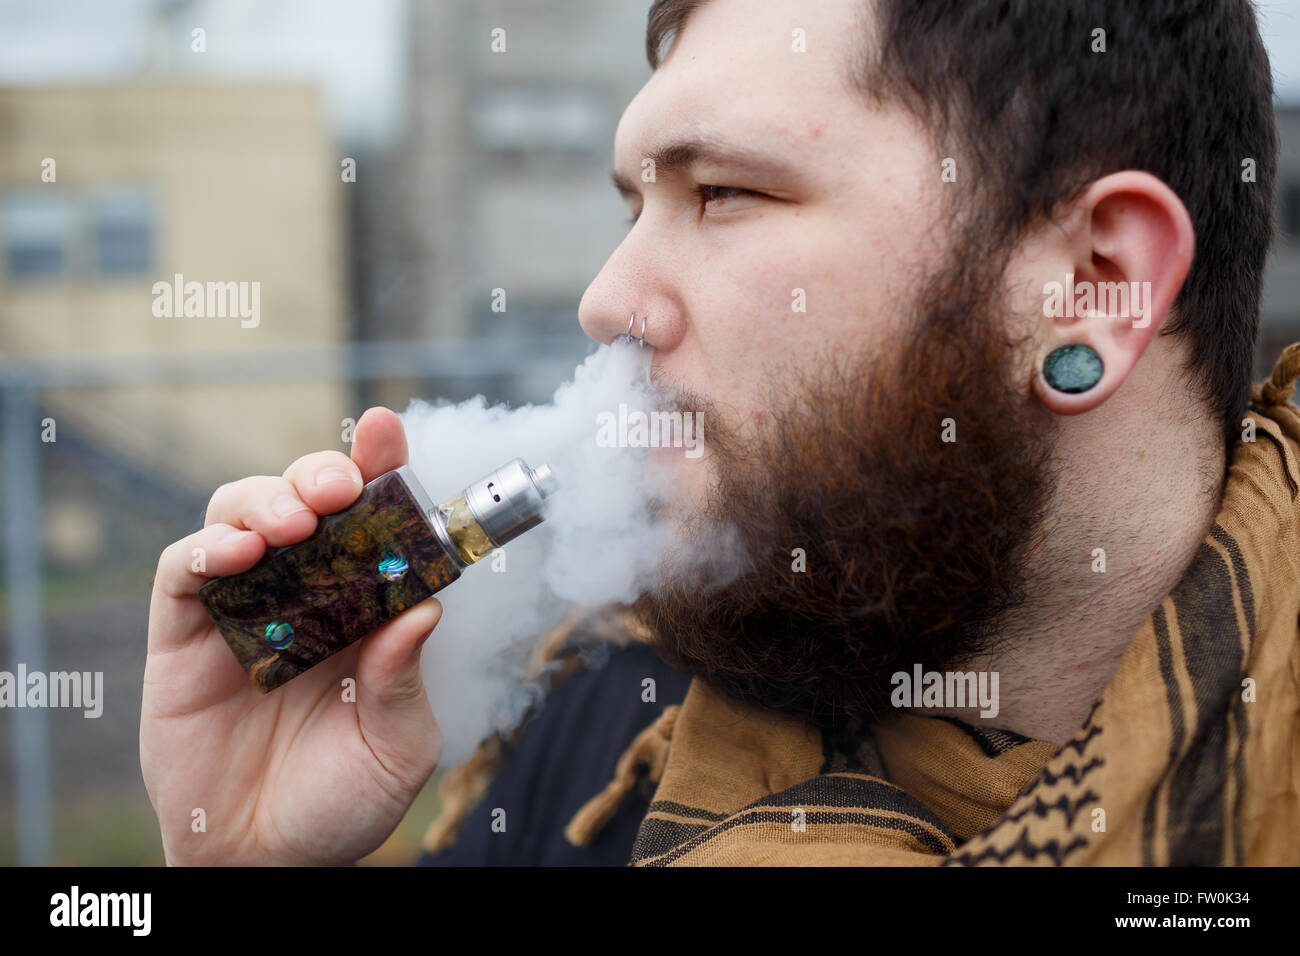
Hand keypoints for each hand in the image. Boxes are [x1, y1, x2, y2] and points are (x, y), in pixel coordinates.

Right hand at [141, 407, 440, 864]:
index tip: (387, 428)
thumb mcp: (398, 745)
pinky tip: (237, 553)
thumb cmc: (345, 799)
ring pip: (242, 514)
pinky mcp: (184, 633)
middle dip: (321, 475)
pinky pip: (184, 570)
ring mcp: (243, 608)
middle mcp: (305, 593)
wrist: (266, 858)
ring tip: (293, 525)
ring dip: (267, 501)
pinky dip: (207, 547)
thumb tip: (425, 607)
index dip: (380, 467)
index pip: (374, 521)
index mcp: (366, 606)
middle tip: (339, 488)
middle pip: (305, 500)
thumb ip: (406, 679)